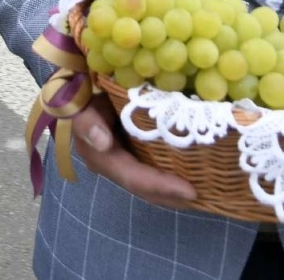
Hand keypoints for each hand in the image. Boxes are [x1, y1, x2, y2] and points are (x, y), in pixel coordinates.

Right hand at [71, 94, 198, 210]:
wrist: (80, 86)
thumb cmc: (82, 92)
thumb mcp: (80, 102)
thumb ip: (86, 122)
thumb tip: (102, 143)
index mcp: (100, 157)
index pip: (132, 177)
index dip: (159, 186)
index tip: (190, 191)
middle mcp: (112, 165)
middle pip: (144, 188)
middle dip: (172, 195)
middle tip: (204, 197)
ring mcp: (122, 160)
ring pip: (149, 183)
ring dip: (173, 191)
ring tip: (204, 192)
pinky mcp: (132, 151)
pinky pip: (152, 168)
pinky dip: (171, 174)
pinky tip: (192, 174)